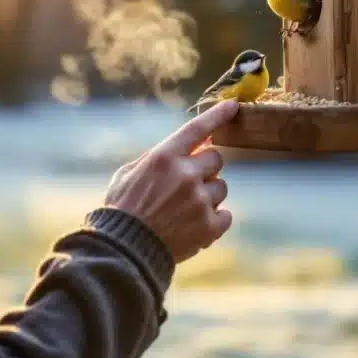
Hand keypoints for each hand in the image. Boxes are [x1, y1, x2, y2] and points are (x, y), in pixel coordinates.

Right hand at [104, 99, 237, 262]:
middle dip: (206, 168)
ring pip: (221, 187)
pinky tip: (195, 225)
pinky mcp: (208, 226)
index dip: (218, 114)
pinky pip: (226, 215)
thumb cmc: (123, 209)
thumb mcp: (128, 173)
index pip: (197, 128)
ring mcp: (199, 201)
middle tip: (189, 182)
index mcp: (164, 157)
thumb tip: (182, 146)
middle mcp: (185, 175)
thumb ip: (157, 157)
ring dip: (208, 195)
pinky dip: (214, 220)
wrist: (125, 250)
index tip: (234, 106)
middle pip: (216, 159)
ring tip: (185, 210)